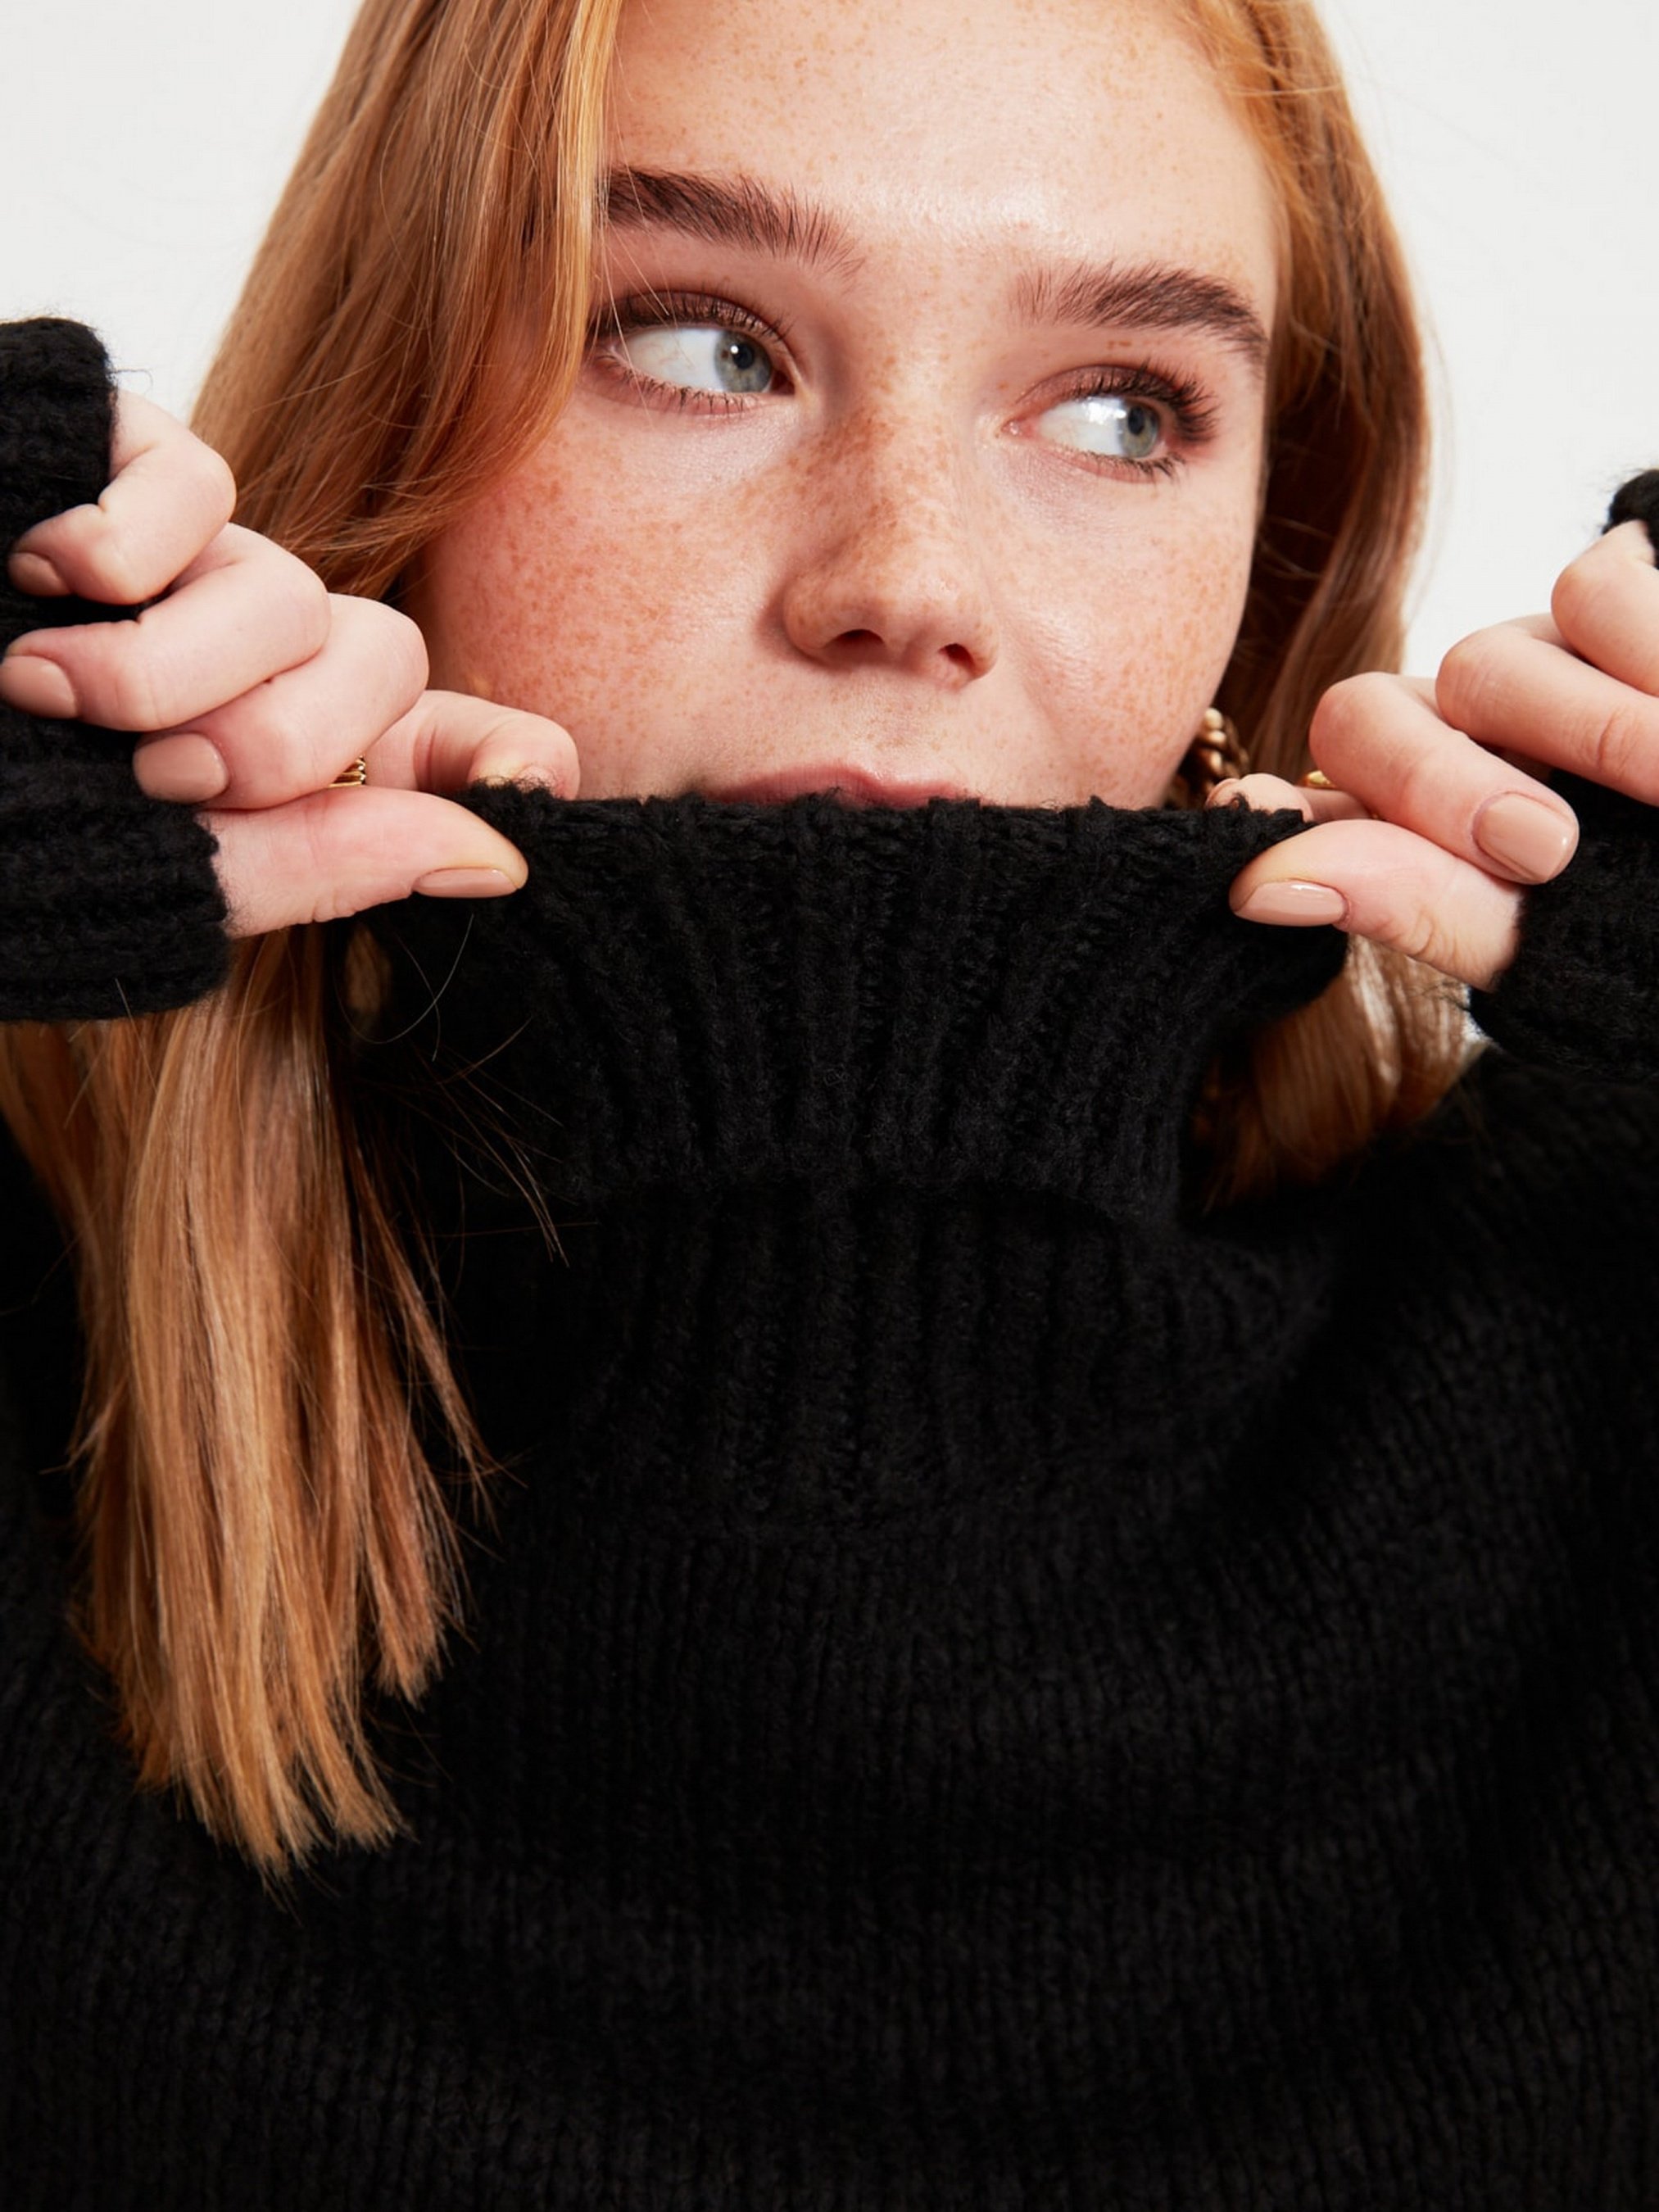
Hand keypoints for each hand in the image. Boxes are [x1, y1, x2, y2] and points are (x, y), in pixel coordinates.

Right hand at [0, 391, 578, 935]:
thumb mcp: (155, 871)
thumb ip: (326, 859)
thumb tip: (504, 853)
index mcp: (259, 769)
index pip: (428, 741)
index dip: (498, 753)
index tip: (541, 778)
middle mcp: (241, 659)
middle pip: (380, 657)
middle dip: (288, 737)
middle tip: (167, 772)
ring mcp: (178, 562)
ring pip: (291, 585)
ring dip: (178, 665)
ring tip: (49, 695)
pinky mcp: (111, 458)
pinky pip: (195, 480)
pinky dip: (126, 545)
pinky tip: (35, 576)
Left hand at [1217, 519, 1658, 988]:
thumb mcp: (1566, 940)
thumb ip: (1419, 906)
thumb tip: (1250, 886)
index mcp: (1429, 848)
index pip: (1315, 816)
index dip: (1288, 828)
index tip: (1267, 866)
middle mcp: (1465, 754)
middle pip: (1365, 720)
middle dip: (1440, 785)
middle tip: (1538, 846)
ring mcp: (1539, 678)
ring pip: (1480, 662)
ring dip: (1579, 730)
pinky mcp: (1620, 604)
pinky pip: (1588, 590)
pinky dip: (1650, 651)